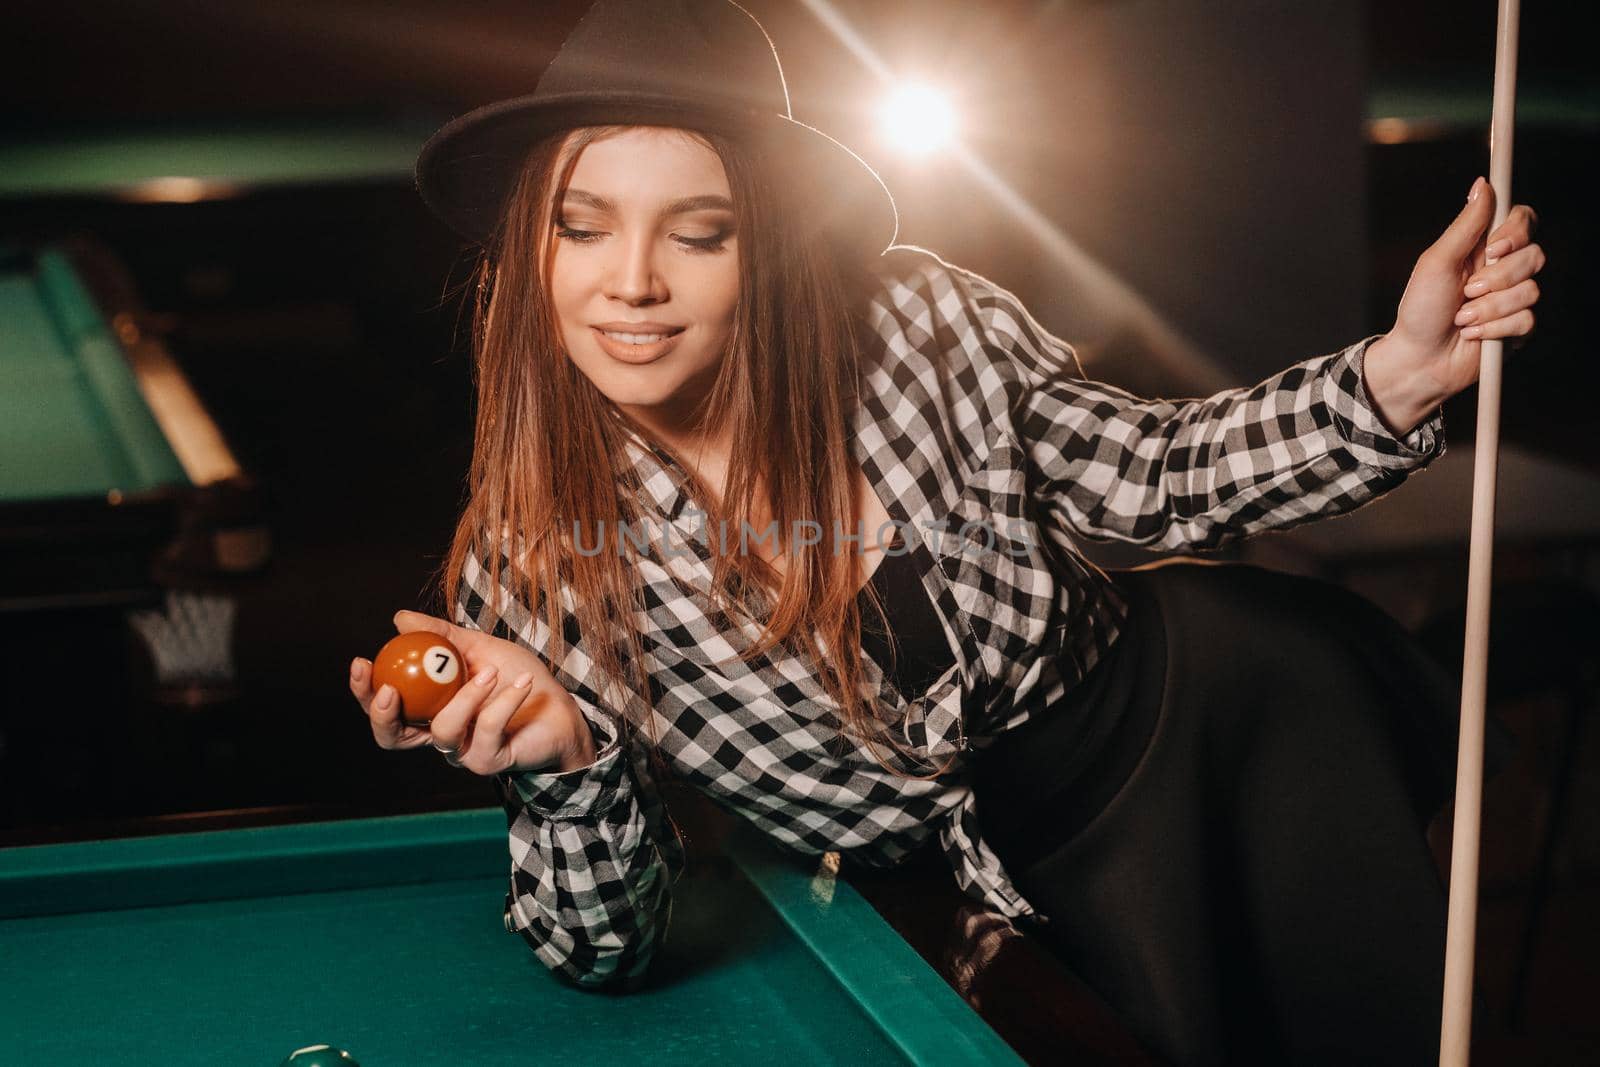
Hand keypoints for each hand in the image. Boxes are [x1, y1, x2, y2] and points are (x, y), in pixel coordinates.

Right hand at [348, 610, 597, 774]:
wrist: (564, 708)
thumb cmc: (518, 677)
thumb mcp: (479, 648)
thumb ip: (441, 637)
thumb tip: (398, 619)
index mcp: (429, 709)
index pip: (386, 708)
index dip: (364, 693)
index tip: (362, 662)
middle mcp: (439, 735)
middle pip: (392, 737)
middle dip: (382, 715)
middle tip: (390, 689)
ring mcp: (464, 753)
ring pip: (445, 730)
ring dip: (466, 696)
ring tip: (491, 671)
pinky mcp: (491, 761)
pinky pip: (487, 730)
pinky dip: (504, 702)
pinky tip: (523, 684)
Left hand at [1364, 176, 1543, 434]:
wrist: (1420, 358)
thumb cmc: (1421, 309)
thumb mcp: (1437, 262)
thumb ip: (1465, 225)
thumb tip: (1483, 185)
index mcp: (1486, 247)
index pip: (1524, 219)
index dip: (1516, 232)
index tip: (1493, 248)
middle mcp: (1506, 269)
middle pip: (1534, 256)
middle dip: (1496, 279)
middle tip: (1465, 292)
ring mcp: (1516, 298)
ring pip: (1531, 291)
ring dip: (1489, 308)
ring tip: (1462, 318)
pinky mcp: (1520, 327)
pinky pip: (1527, 319)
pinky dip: (1494, 329)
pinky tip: (1473, 334)